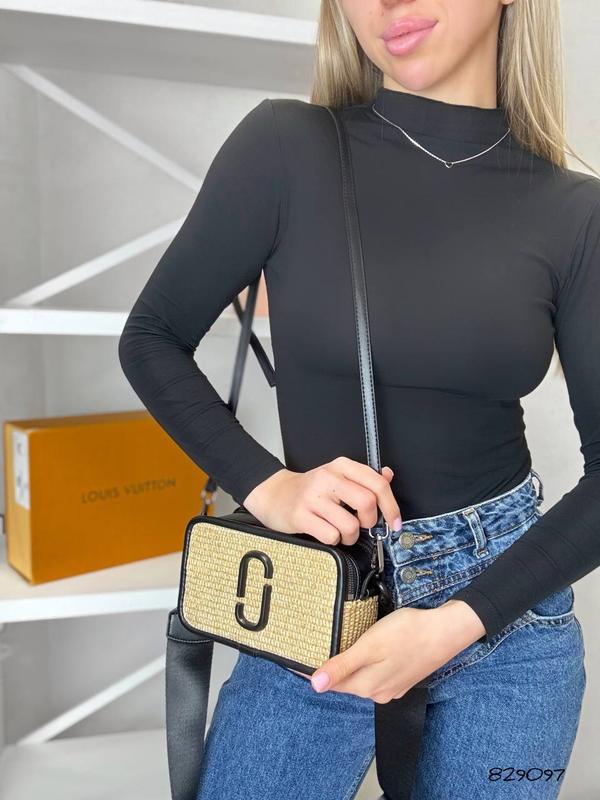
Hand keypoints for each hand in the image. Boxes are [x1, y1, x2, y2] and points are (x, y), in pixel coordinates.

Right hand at [243, 457, 401, 546]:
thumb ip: (365, 478)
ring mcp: (312, 497)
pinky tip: (326, 532)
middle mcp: (327, 478)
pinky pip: (331, 536)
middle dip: (370, 521)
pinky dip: (333, 540)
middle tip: (362, 525)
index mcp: (341, 466)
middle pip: (367, 503)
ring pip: (350, 525)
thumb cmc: (311, 490)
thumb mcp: (338, 477)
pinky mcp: (300, 515)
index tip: (394, 522)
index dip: (392, 506)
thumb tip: (388, 475)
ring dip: (350, 536)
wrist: (275, 495)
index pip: (377, 484)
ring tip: (341, 531)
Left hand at [308, 599, 486, 699]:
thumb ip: (343, 667)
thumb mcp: (370, 646)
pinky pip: (376, 673)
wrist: (446, 630)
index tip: (296, 656)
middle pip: (345, 680)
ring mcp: (392, 686)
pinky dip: (366, 663)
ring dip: (348, 664)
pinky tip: (365, 648)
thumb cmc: (407, 633)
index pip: (330, 681)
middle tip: (312, 645)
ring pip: (361, 676)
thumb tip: (315, 686)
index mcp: (367, 686)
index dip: (313, 669)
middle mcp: (377, 692)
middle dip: (330, 666)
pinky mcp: (402, 677)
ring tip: (334, 644)